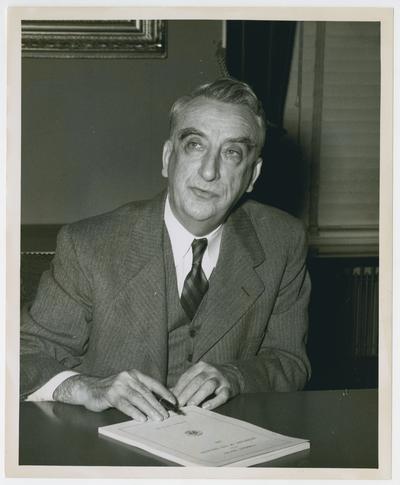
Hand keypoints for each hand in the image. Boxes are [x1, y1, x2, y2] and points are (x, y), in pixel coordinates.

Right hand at [53, 369, 176, 421]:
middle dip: (158, 405)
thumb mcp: (127, 386)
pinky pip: (125, 405)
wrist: (88, 388)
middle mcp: (128, 377)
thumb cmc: (111, 390)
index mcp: (134, 374)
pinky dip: (134, 412)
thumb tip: (159, 402)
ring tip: (157, 419)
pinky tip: (141, 419)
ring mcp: (119, 385)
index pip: (153, 383)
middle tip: (166, 415)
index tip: (174, 401)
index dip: (164, 392)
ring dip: (149, 410)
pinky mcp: (110, 395)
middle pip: (146, 393)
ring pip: (138, 399)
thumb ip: (140, 390)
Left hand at [172, 361, 238, 410]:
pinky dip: (214, 401)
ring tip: (190, 406)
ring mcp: (220, 378)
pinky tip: (206, 407)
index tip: (171, 400)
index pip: (186, 377)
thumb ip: (186, 384)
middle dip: (185, 393)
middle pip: (196, 381)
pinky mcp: (229, 388)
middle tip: (178, 405)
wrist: (234, 375)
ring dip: (197, 396)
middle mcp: (210, 370)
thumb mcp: (198, 376)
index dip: (178, 388)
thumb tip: (168, 394)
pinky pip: (222, 395)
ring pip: (208, 386)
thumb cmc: (211, 378)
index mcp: (200, 366)